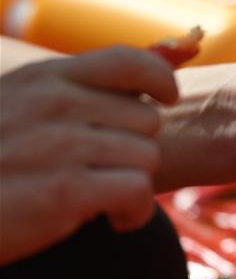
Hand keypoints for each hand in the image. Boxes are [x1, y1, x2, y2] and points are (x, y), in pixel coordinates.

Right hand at [0, 47, 176, 264]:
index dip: (161, 80)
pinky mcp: (64, 191)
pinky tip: (114, 219)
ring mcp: (58, 145)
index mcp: (44, 77)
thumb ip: (82, 88)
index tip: (164, 99)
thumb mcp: (22, 106)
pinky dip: (135, 211)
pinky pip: (138, 191)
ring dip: (136, 185)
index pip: (128, 60)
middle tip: (108, 171)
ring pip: (147, 157)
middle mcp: (53, 104)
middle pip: (147, 119)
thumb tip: (169, 59)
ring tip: (106, 198)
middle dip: (136, 149)